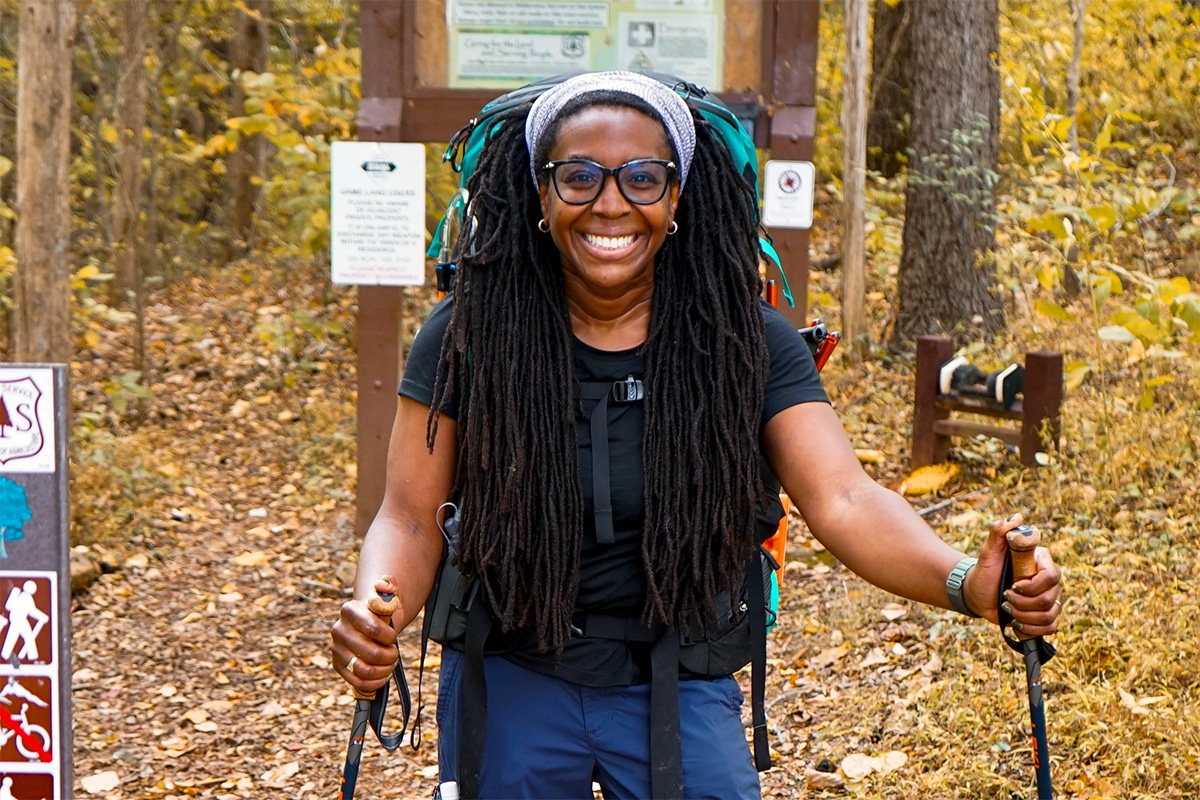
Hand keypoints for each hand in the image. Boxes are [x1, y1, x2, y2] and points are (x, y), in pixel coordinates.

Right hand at [330, 575, 401, 693]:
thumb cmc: (381, 613)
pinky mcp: (338, 665)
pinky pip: (356, 681)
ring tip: (390, 664)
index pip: (373, 629)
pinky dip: (373, 683)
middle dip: (389, 656)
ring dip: (383, 670)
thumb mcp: (388, 597)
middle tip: (394, 653)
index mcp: (350, 610)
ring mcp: (337, 649)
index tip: (392, 636)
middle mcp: (339, 630)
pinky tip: (383, 677)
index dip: (389, 637)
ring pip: (364, 670)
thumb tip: (383, 585)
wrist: (369, 624)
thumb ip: (389, 587)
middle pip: (371, 653)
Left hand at [966, 514, 1062, 634]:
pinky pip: (1051, 627)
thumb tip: (1017, 517)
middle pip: (1050, 599)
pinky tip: (1016, 622)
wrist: (977, 592)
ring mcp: (1050, 598)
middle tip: (1005, 597)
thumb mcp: (988, 551)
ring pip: (1049, 615)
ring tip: (1007, 607)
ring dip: (1024, 616)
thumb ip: (999, 531)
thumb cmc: (984, 570)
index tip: (1013, 585)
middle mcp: (1050, 580)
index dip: (1033, 585)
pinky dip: (1031, 628)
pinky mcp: (1045, 615)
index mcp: (1041, 562)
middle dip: (1023, 602)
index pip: (1051, 576)